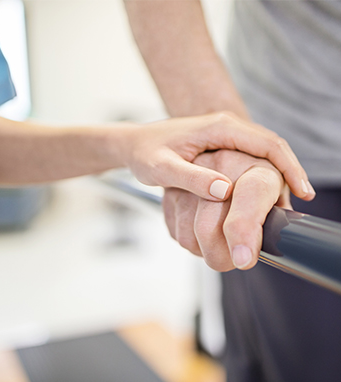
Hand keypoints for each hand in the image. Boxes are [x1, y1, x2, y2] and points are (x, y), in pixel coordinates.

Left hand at [122, 112, 313, 202]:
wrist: (134, 144)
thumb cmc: (145, 152)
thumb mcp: (162, 168)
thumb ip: (191, 178)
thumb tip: (224, 191)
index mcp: (219, 127)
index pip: (267, 144)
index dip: (288, 167)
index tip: (300, 191)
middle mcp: (226, 127)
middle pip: (271, 147)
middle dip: (289, 171)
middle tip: (299, 199)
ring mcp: (224, 135)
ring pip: (263, 152)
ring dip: (277, 173)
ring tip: (285, 201)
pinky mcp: (221, 144)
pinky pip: (250, 156)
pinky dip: (262, 173)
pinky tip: (264, 193)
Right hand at [163, 149, 292, 270]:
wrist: (228, 161)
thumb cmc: (258, 185)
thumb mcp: (279, 197)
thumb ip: (278, 218)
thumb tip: (276, 247)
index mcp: (257, 167)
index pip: (250, 195)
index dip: (244, 231)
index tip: (243, 259)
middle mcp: (221, 164)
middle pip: (208, 227)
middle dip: (222, 256)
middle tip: (236, 259)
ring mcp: (191, 176)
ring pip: (190, 236)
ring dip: (206, 250)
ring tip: (221, 237)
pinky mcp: (170, 191)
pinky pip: (177, 234)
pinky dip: (192, 242)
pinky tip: (204, 228)